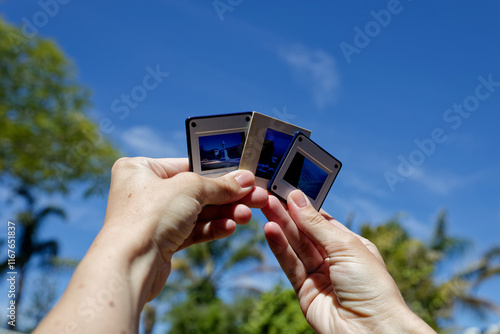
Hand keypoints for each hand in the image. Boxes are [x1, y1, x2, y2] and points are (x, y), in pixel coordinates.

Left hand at [102, 157, 267, 300]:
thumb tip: (244, 180)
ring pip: (197, 212)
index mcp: (141, 169)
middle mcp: (145, 192)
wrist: (130, 265)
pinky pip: (191, 231)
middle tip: (255, 197)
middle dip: (227, 196)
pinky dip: (211, 228)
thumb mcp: (190, 189)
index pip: (187, 165)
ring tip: (247, 215)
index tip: (243, 176)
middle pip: (196, 190)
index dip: (218, 171)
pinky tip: (230, 227)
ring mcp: (153, 218)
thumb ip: (219, 185)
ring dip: (224, 213)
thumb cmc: (149, 216)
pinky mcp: (161, 241)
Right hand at [262, 190, 434, 333]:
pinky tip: (270, 229)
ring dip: (280, 226)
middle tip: (268, 196)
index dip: (305, 206)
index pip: (323, 220)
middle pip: (306, 232)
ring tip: (265, 207)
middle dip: (288, 214)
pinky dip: (279, 247)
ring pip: (295, 247)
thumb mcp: (345, 246)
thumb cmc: (371, 287)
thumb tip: (297, 199)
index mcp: (351, 245)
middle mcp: (334, 259)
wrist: (371, 331)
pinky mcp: (305, 292)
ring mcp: (319, 276)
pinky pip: (290, 265)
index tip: (287, 191)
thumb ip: (316, 224)